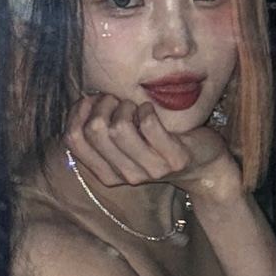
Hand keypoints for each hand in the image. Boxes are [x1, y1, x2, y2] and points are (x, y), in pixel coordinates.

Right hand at [65, 94, 241, 204]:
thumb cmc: (158, 146)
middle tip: (118, 100)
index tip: (93, 101)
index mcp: (106, 173)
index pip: (73, 140)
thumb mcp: (125, 144)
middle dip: (103, 105)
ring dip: (125, 107)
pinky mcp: (173, 160)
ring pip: (118, 129)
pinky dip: (147, 110)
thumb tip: (84, 100)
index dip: (78, 112)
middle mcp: (125, 175)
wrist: (203, 166)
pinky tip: (151, 110)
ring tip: (135, 106)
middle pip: (94, 131)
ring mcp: (150, 170)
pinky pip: (148, 125)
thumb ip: (101, 130)